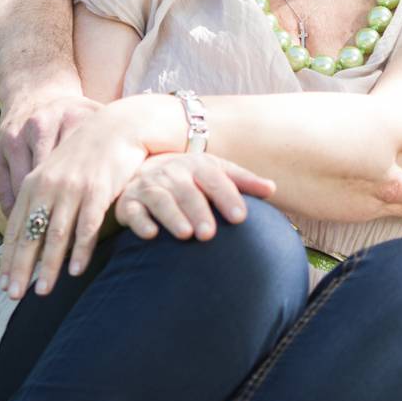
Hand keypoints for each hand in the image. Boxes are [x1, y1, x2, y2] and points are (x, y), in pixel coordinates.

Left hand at [0, 101, 149, 298]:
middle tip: (14, 297)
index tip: (3, 283)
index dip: (8, 257)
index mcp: (34, 183)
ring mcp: (74, 188)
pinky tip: (75, 271)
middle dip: (21, 268)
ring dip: (48, 266)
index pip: (16, 226)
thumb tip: (30, 234)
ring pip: (56, 235)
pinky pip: (86, 227)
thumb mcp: (56, 172)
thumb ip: (42, 199)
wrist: (117, 127)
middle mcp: (50, 186)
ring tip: (42, 292)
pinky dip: (80, 251)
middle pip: (31, 234)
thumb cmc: (86, 155)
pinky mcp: (98, 190)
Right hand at [114, 153, 275, 241]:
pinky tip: (150, 235)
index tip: (240, 217)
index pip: (215, 178)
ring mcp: (149, 186)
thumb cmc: (191, 178)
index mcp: (197, 165)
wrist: (146, 170)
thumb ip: (244, 181)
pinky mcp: (129, 202)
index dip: (227, 196)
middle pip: (187, 191)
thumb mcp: (217, 172)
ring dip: (172, 216)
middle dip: (199, 212)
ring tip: (185, 234)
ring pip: (160, 199)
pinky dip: (140, 222)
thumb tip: (272, 189)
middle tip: (209, 234)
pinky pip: (132, 211)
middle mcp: (172, 173)